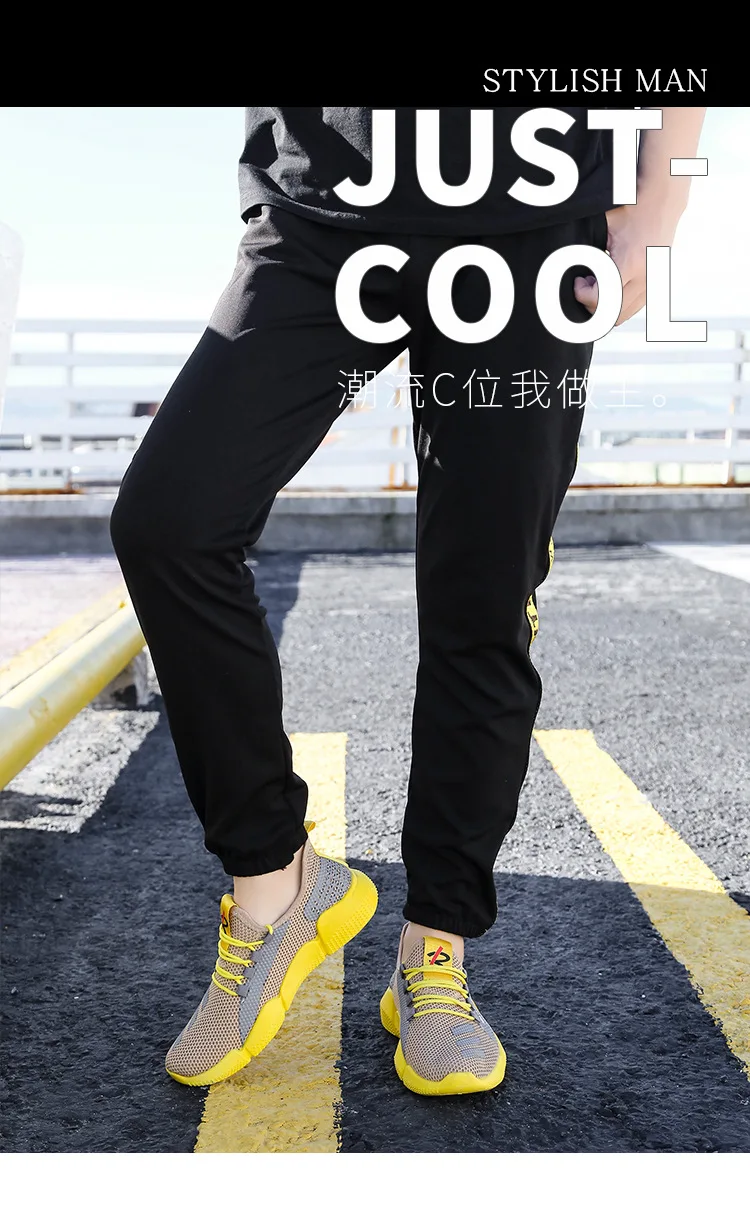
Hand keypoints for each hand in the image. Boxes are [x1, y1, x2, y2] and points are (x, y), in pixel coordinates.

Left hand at [574, 203, 681, 325]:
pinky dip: (616, 304)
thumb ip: (586, 248)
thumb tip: (565, 263)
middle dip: (591, 303)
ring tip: (596, 283)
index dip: (583, 295)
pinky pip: (632, 308)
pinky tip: (608, 285)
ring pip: (622, 315)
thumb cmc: (633, 211)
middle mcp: (645, 277)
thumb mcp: (603, 226)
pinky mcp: (655, 285)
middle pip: (611, 313)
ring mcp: (652, 283)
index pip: (603, 298)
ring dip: (604, 306)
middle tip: (584, 283)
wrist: (661, 203)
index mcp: (631, 262)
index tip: (577, 282)